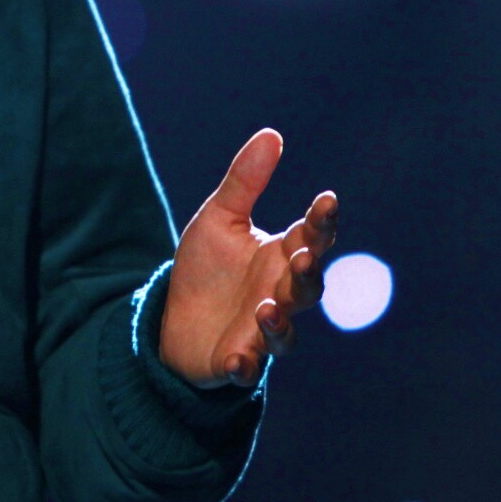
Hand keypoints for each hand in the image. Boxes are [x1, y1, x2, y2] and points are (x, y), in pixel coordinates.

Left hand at [157, 128, 338, 388]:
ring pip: (285, 334)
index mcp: (281, 257)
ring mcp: (260, 332)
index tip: (326, 199)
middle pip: (308, 287)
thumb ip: (244, 181)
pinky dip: (245, 364)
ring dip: (280, 322)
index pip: (313, 238)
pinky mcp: (235, 359)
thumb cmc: (206, 269)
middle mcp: (279, 295)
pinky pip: (247, 367)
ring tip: (266, 306)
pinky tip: (237, 358)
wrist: (174, 318)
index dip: (323, 221)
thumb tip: (272, 134)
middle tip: (301, 257)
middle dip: (308, 273)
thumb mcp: (219, 218)